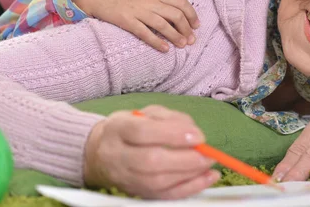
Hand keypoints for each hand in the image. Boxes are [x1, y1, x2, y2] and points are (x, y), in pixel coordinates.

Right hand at [72, 0, 199, 51]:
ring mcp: (139, 11)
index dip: (192, 15)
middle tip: (191, 39)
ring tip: (182, 45)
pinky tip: (165, 49)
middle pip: (175, 15)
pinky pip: (145, 33)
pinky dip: (156, 41)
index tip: (196, 25)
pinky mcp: (128, 21)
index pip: (181, 3)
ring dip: (175, 36)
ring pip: (163, 25)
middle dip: (186, 28)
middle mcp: (150, 1)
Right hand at [83, 105, 219, 198]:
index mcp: (118, 129)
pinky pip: (164, 196)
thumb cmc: (130, 128)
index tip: (197, 136)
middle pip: (150, 161)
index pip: (142, 132)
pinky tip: (206, 179)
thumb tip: (193, 132)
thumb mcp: (147, 113)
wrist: (100, 154)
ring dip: (190, 175)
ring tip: (209, 165)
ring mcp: (126, 178)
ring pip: (157, 182)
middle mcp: (118, 155)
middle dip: (185, 159)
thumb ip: (170, 118)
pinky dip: (189, 188)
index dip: (172, 134)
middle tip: (207, 154)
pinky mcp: (137, 193)